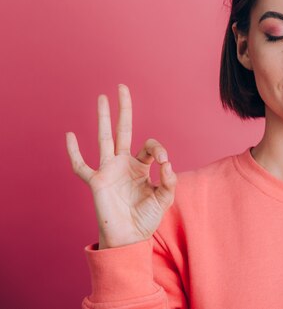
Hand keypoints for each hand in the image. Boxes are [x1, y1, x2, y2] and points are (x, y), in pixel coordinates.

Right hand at [65, 84, 176, 248]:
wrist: (130, 238)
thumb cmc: (146, 218)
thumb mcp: (165, 199)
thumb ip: (170, 182)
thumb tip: (167, 164)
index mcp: (141, 166)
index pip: (149, 146)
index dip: (158, 149)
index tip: (163, 161)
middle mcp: (124, 164)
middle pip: (123, 130)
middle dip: (124, 109)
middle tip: (122, 87)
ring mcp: (109, 170)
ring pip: (104, 139)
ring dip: (103, 118)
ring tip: (102, 97)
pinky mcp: (96, 182)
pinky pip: (81, 166)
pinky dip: (74, 152)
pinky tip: (70, 136)